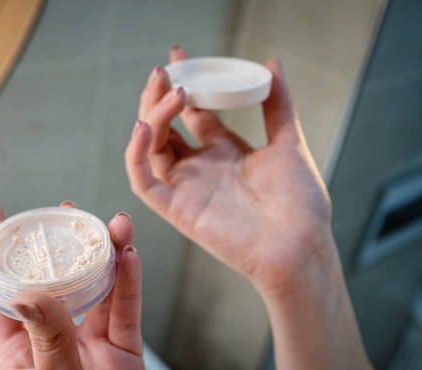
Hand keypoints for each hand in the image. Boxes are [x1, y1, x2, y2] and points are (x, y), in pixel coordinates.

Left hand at [0, 201, 153, 369]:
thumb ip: (47, 341)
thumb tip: (29, 293)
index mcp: (21, 354)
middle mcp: (54, 344)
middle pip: (54, 283)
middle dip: (58, 245)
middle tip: (66, 212)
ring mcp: (90, 348)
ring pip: (96, 291)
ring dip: (105, 256)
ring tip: (112, 227)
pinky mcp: (124, 356)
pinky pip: (127, 312)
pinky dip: (130, 284)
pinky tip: (130, 259)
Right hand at [126, 46, 332, 292]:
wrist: (300, 247)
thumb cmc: (300, 204)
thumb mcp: (289, 143)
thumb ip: (277, 105)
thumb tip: (271, 64)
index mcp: (224, 152)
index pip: (192, 112)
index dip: (183, 84)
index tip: (179, 55)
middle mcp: (200, 167)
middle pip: (166, 125)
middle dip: (161, 95)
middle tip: (167, 68)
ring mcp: (185, 187)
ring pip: (150, 147)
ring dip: (152, 115)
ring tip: (169, 89)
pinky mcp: (175, 209)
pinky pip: (143, 180)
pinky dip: (136, 154)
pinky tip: (144, 126)